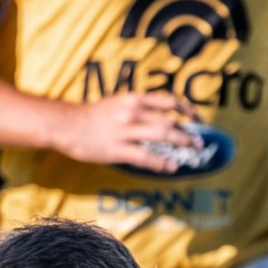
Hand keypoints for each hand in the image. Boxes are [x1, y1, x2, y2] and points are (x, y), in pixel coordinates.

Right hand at [48, 92, 196, 173]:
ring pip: (162, 136)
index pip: (169, 101)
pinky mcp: (118, 149)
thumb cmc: (92, 115)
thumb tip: (159, 116)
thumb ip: (138, 107)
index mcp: (134, 99)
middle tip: (200, 142)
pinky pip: (145, 157)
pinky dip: (162, 163)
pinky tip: (171, 167)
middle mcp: (133, 112)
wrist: (68, 124)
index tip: (197, 118)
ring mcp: (125, 131)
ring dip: (181, 145)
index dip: (187, 110)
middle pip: (169, 121)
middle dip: (188, 133)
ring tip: (192, 153)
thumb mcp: (117, 102)